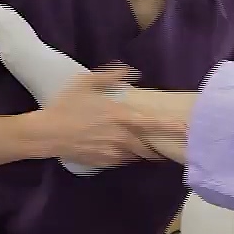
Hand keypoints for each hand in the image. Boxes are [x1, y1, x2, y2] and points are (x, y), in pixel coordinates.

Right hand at [34, 67, 161, 168]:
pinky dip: (125, 154)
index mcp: (120, 116)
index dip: (170, 127)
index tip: (186, 129)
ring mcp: (113, 152)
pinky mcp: (105, 162)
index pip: (152, 124)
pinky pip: (122, 160)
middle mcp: (121, 137)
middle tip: (161, 139)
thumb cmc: (66, 105)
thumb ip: (110, 76)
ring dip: (141, 149)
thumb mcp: (85, 83)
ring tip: (138, 141)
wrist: (48, 134)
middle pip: (148, 144)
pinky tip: (117, 146)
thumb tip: (129, 71)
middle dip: (156, 142)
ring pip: (136, 153)